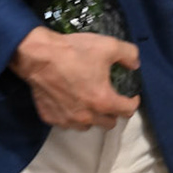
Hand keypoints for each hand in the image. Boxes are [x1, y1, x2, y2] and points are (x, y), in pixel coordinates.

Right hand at [9, 26, 140, 129]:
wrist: (38, 56)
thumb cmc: (74, 51)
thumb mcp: (108, 46)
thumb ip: (129, 55)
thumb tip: (135, 64)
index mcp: (103, 101)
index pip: (127, 111)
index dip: (133, 103)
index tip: (131, 96)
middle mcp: (87, 116)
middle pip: (108, 123)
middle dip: (113, 112)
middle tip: (110, 98)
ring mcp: (67, 120)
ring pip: (87, 126)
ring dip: (92, 117)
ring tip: (89, 102)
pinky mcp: (50, 118)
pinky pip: (66, 122)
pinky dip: (71, 115)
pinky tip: (69, 102)